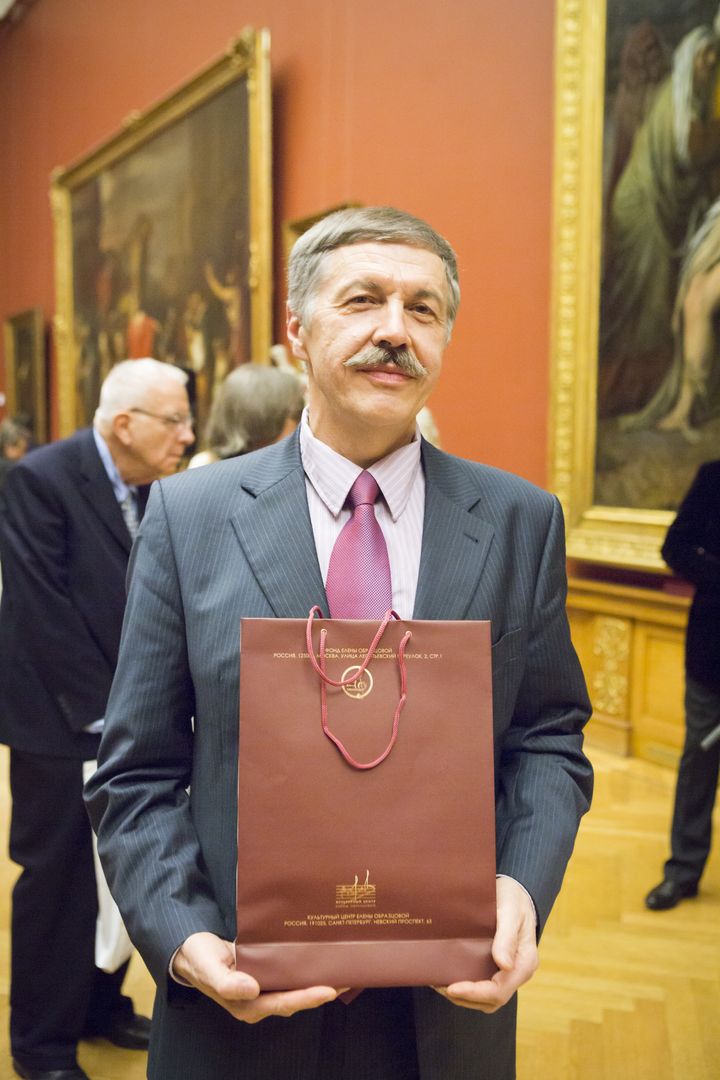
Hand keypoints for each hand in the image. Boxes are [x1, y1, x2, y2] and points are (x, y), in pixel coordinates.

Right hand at [173, 932, 339, 1022]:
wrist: (191, 951)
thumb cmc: (199, 959)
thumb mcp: (208, 968)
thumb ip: (226, 982)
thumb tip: (251, 989)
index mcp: (246, 1004)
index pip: (283, 1004)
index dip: (306, 998)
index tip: (328, 990)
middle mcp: (259, 1000)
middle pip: (296, 998)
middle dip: (322, 990)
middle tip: (347, 978)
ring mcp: (263, 988)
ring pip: (296, 987)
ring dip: (318, 980)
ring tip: (342, 969)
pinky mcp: (266, 974)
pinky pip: (290, 975)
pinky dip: (306, 968)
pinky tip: (320, 958)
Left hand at [434, 876, 538, 1012]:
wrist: (516, 890)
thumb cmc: (514, 898)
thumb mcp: (511, 911)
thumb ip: (506, 937)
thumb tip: (504, 966)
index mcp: (525, 962)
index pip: (499, 990)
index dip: (475, 992)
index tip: (451, 987)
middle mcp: (518, 972)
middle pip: (492, 1000)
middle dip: (466, 997)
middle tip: (440, 986)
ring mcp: (509, 972)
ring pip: (487, 998)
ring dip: (465, 996)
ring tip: (441, 984)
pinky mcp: (499, 967)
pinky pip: (484, 985)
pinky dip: (467, 987)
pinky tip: (450, 976)